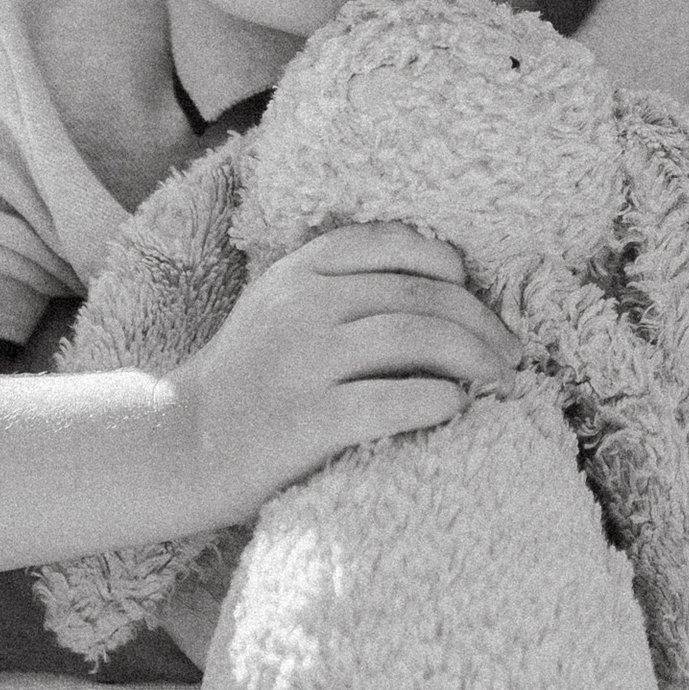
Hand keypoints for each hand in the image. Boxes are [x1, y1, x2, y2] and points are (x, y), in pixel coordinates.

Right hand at [176, 227, 521, 524]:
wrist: (177, 446)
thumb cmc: (247, 380)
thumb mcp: (279, 306)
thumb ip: (339, 283)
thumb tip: (442, 282)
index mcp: (299, 270)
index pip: (395, 243)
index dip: (450, 268)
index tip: (476, 299)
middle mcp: (304, 305)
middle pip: (422, 295)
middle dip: (482, 323)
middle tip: (512, 354)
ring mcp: (305, 361)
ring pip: (417, 337)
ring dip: (476, 358)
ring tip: (500, 382)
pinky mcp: (309, 420)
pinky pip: (394, 400)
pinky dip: (438, 400)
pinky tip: (458, 407)